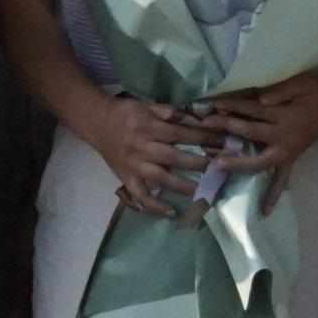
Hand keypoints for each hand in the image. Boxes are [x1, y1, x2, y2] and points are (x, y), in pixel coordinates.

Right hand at [82, 94, 230, 216]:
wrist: (95, 122)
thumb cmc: (125, 113)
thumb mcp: (147, 105)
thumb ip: (170, 113)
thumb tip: (196, 118)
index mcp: (148, 127)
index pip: (180, 134)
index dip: (202, 137)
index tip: (222, 142)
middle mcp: (141, 148)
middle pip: (173, 157)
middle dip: (198, 163)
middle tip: (219, 169)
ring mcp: (133, 165)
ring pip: (160, 178)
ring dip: (182, 186)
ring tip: (202, 193)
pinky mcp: (126, 179)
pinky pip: (140, 195)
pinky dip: (155, 206)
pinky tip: (171, 213)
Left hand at [202, 73, 317, 193]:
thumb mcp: (302, 83)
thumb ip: (281, 92)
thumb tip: (260, 101)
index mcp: (284, 116)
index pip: (252, 109)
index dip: (232, 105)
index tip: (212, 104)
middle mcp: (283, 136)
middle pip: (250, 133)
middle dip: (226, 128)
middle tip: (205, 126)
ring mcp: (287, 150)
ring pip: (260, 161)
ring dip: (239, 164)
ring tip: (218, 166)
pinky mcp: (292, 158)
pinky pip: (282, 179)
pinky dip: (274, 195)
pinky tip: (265, 212)